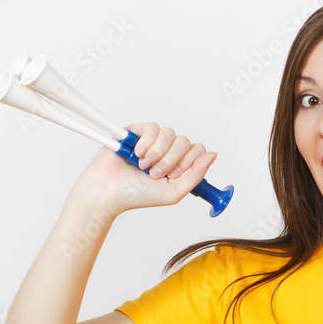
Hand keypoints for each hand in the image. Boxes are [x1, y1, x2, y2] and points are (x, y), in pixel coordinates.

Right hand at [72, 122, 217, 211]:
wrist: (109, 192)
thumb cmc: (137, 195)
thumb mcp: (175, 192)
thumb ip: (196, 174)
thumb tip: (213, 155)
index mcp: (178, 164)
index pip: (197, 151)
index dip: (188, 162)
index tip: (174, 175)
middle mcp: (167, 151)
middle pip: (185, 142)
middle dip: (171, 160)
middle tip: (155, 173)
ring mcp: (152, 141)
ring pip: (170, 134)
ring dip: (158, 153)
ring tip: (144, 166)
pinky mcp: (137, 132)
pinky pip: (153, 128)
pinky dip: (147, 143)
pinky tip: (138, 154)